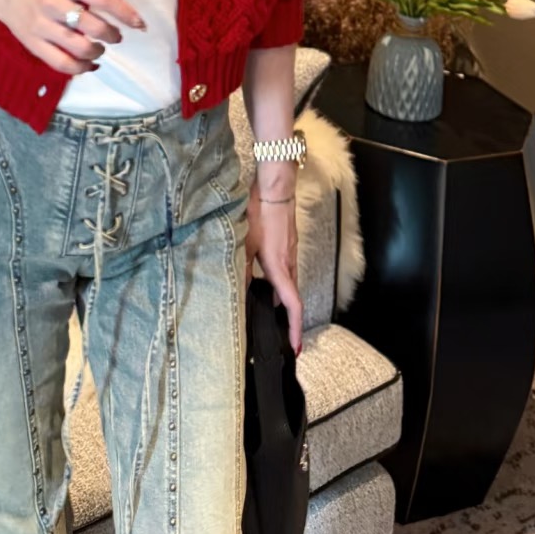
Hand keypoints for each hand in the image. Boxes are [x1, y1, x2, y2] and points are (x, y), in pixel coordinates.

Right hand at [0, 0, 144, 75]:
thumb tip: (118, 7)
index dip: (124, 12)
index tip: (138, 23)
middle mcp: (51, 2)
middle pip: (92, 27)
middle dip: (112, 35)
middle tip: (116, 35)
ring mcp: (41, 26)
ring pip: (79, 48)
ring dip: (98, 51)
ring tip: (101, 47)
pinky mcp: (33, 44)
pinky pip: (61, 64)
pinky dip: (81, 69)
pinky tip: (90, 65)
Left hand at [246, 167, 301, 354]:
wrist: (275, 187)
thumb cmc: (260, 211)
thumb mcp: (244, 242)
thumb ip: (242, 268)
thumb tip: (239, 291)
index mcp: (279, 267)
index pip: (292, 305)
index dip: (293, 328)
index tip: (295, 347)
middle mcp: (289, 263)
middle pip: (292, 298)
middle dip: (287, 320)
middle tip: (277, 335)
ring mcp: (290, 252)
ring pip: (289, 283)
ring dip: (281, 299)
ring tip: (266, 310)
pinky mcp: (288, 244)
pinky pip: (286, 270)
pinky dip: (279, 282)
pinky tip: (264, 279)